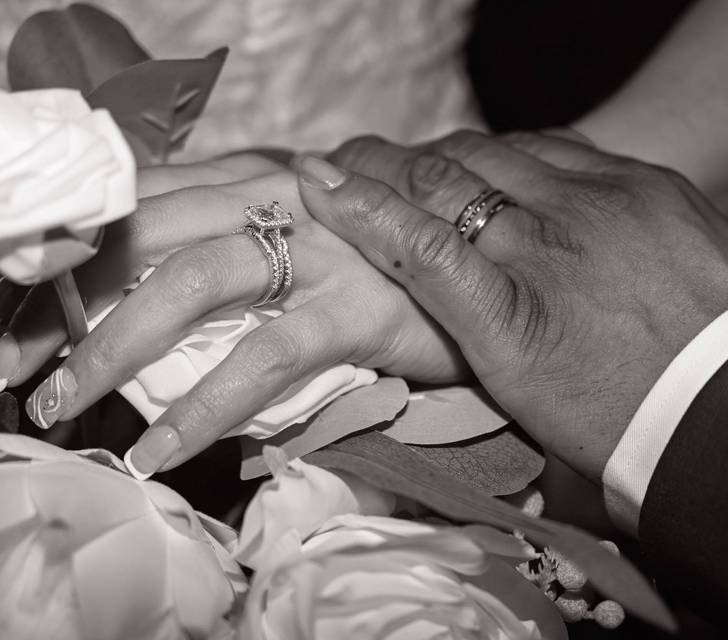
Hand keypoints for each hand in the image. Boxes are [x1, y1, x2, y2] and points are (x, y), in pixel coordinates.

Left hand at [12, 159, 463, 476]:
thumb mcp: (299, 228)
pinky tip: (164, 446)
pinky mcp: (353, 307)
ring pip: (190, 285)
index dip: (72, 254)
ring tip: (66, 404)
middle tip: (20, 368)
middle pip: (144, 239)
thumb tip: (143, 281)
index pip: (138, 201)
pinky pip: (263, 358)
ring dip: (114, 348)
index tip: (28, 314)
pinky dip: (204, 407)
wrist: (480, 264)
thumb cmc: (378, 254)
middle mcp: (277, 194)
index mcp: (253, 173)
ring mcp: (318, 249)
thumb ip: (229, 237)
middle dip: (67, 307)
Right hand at [299, 131, 727, 479]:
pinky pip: (563, 148)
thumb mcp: (532, 403)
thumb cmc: (631, 419)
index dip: (360, 204)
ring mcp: (605, 205)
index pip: (418, 243)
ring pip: (501, 155)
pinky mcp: (648, 185)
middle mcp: (552, 250)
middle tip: (351, 156)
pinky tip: (501, 160)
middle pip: (449, 180)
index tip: (314, 178)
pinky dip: (516, 153)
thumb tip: (437, 306)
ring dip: (450, 155)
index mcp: (516, 323)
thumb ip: (477, 344)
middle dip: (388, 163)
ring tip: (420, 159)